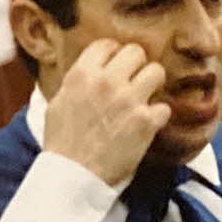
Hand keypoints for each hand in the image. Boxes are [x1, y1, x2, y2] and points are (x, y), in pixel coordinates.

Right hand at [43, 39, 170, 185]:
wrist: (73, 176)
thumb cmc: (62, 143)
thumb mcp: (57, 104)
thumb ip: (75, 83)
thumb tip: (86, 72)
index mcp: (82, 75)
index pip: (106, 44)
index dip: (114, 53)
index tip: (116, 64)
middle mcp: (107, 82)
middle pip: (136, 52)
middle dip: (137, 65)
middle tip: (134, 80)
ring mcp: (128, 100)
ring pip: (157, 71)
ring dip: (152, 85)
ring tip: (145, 97)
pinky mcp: (145, 122)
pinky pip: (164, 107)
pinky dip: (158, 116)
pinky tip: (148, 124)